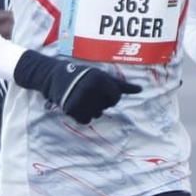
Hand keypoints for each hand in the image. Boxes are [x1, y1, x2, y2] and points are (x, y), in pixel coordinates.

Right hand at [12, 49, 136, 123]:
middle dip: (98, 102)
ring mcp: (80, 99)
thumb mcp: (102, 76)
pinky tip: (75, 104)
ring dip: (90, 109)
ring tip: (80, 97)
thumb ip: (121, 85)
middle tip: (86, 91)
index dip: (110, 95)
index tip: (99, 89)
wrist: (54, 76)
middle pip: (105, 107)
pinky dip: (81, 115)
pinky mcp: (71, 108)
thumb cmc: (83, 75)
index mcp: (100, 79)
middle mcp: (91, 88)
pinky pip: (85, 120)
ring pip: (96, 115)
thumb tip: (141, 89)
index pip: (116, 97)